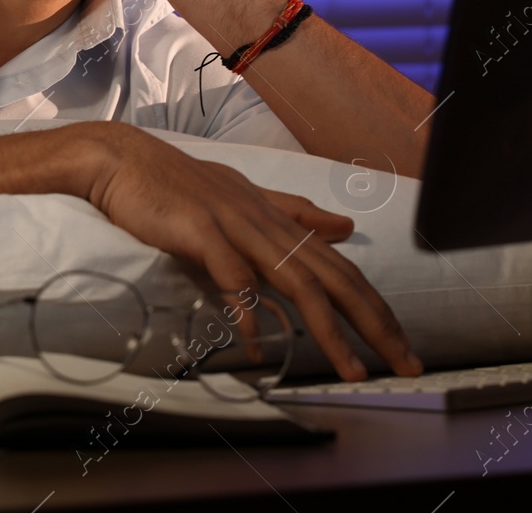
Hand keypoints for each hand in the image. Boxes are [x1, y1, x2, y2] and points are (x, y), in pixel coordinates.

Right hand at [76, 121, 422, 381]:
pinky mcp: (201, 232)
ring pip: (296, 281)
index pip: (341, 269)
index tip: (403, 345)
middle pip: (333, 279)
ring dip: (328, 330)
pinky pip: (233, 277)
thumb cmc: (181, 185)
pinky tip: (258, 345)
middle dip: (375, 324)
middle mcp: (268, 223)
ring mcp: (236, 226)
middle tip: (407, 364)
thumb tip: (345, 226)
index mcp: (280, 220)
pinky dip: (249, 312)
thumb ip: (296, 214)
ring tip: (351, 370)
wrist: (124, 161)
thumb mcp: (247, 197)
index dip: (377, 307)